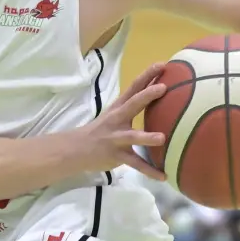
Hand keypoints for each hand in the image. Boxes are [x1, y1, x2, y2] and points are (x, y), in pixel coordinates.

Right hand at [75, 62, 168, 179]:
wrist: (75, 149)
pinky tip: (163, 176)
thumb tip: (154, 97)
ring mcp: (116, 137)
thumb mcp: (114, 116)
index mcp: (118, 108)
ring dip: (146, 137)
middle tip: (163, 87)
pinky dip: (149, 171)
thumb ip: (132, 108)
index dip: (147, 75)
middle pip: (133, 104)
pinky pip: (135, 163)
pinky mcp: (116, 156)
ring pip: (132, 136)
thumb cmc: (99, 131)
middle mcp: (117, 119)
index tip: (163, 64)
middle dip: (148, 95)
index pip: (134, 87)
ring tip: (162, 138)